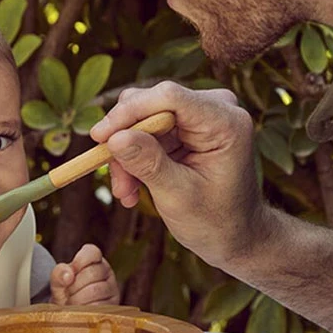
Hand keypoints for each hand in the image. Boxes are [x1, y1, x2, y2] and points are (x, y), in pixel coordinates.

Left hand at [50, 244, 119, 305]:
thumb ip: (58, 274)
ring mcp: (112, 289)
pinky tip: (78, 312)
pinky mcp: (113, 306)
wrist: (69, 317)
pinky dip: (85, 310)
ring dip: (78, 299)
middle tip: (67, 294)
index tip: (69, 274)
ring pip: (96, 290)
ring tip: (70, 304)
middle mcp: (105, 272)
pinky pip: (99, 306)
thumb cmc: (65, 295)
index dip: (79, 261)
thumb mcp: (58, 283)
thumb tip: (68, 275)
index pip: (92, 252)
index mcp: (94, 260)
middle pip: (92, 273)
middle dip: (75, 285)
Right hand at [90, 81, 264, 269]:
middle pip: (150, 105)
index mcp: (225, 122)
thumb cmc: (215, 220)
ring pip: (140, 120)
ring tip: (127, 193)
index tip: (99, 137)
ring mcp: (199, 115)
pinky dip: (134, 159)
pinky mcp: (184, 127)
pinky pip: (144, 132)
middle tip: (117, 182)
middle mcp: (214, 108)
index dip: (129, 112)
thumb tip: (114, 138)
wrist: (234, 235)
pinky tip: (133, 189)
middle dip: (125, 143)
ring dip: (127, 157)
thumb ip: (147, 163)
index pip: (169, 97)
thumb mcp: (178, 196)